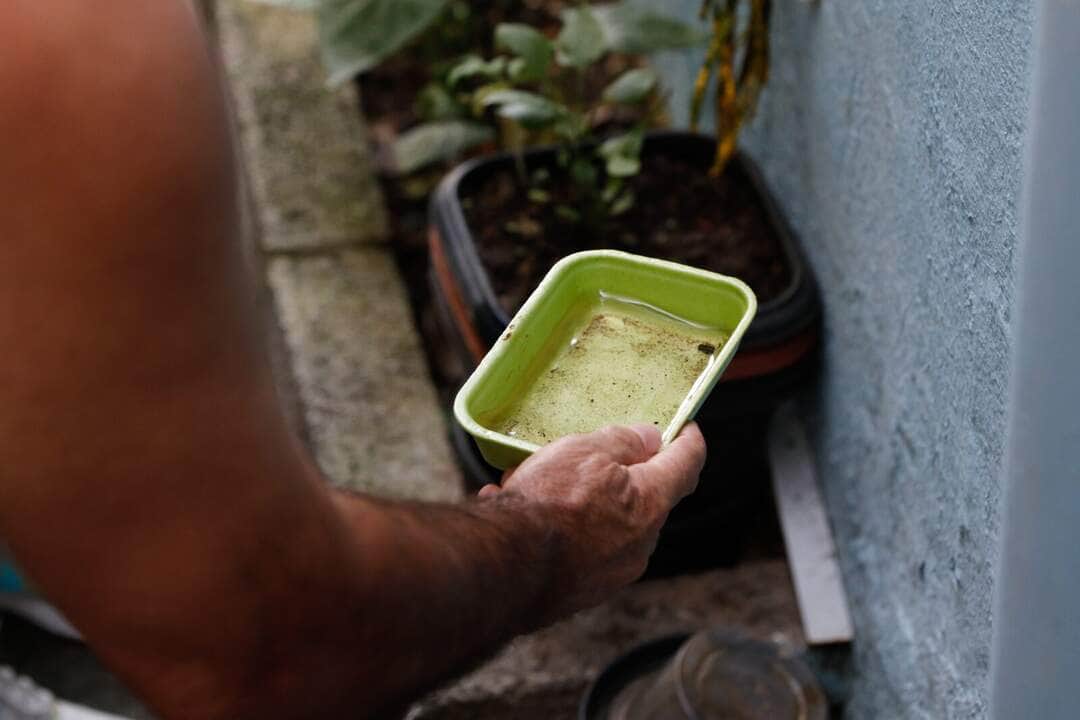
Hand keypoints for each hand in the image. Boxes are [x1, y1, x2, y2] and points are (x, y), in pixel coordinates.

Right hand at [479, 423, 705, 619]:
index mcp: (651, 502)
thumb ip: (623, 441)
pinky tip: (523, 514)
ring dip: (582, 502)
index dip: (689, 440)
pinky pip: (580, 548)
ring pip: (607, 523)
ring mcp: (614, 572)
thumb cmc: (548, 505)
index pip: (687, 463)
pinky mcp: (585, 590)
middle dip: (620, 474)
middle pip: (644, 497)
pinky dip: (561, 530)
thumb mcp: (585, 451)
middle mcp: (641, 543)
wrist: (506, 568)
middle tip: (587, 455)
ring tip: (535, 485)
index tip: (686, 428)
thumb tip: (648, 439)